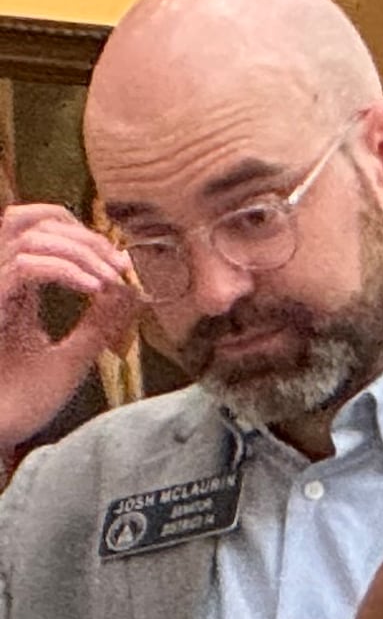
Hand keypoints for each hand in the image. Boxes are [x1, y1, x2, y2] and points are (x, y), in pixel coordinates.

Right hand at [0, 203, 140, 452]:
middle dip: (83, 234)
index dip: (82, 233)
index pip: (38, 227)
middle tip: (122, 264)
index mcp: (12, 285)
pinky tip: (94, 289)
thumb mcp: (72, 356)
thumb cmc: (20, 401)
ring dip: (79, 249)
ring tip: (112, 279)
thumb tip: (133, 293)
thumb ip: (98, 323)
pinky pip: (25, 265)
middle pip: (29, 217)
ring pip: (26, 232)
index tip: (124, 264)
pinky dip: (65, 270)